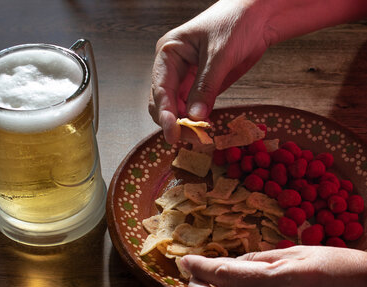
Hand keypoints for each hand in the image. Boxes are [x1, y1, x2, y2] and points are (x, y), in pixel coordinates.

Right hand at [149, 0, 271, 142]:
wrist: (259, 16)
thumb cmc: (235, 22)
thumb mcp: (219, 55)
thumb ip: (206, 87)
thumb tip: (196, 117)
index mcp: (169, 53)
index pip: (160, 89)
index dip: (165, 114)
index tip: (172, 134)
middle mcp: (173, 67)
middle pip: (163, 102)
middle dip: (173, 122)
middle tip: (190, 139)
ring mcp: (186, 78)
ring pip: (177, 108)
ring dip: (185, 124)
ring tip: (200, 137)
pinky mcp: (200, 86)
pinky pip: (193, 108)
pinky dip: (197, 120)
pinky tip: (205, 129)